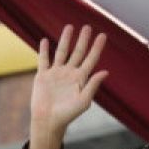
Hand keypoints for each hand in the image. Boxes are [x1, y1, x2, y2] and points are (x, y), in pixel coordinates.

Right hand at [27, 25, 108, 148]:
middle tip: (87, 27)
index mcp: (80, 79)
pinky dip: (43, 50)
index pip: (91, 59)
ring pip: (61, 52)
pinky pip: (43, 60)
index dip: (97, 48)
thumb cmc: (67, 114)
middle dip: (82, 40)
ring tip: (69, 27)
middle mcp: (69, 74)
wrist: (48, 121)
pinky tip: (44, 40)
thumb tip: (105, 72)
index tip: (102, 35)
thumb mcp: (83, 101)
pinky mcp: (43, 76)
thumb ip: (93, 85)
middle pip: (77, 52)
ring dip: (65, 40)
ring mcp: (56, 74)